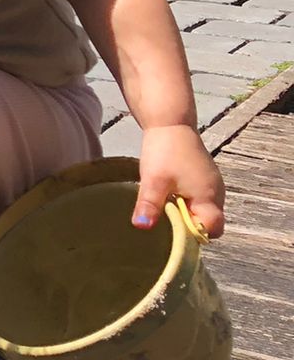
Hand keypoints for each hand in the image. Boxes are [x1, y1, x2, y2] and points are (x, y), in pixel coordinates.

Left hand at [134, 123, 224, 237]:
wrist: (171, 124)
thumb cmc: (165, 151)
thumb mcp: (153, 180)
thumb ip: (150, 205)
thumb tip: (142, 227)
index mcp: (209, 196)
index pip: (212, 229)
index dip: (194, 235)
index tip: (173, 233)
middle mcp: (216, 193)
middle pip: (210, 223)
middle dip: (189, 227)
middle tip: (166, 222)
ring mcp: (212, 185)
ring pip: (204, 211)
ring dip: (186, 215)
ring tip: (165, 209)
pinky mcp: (204, 179)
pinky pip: (200, 200)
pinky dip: (187, 204)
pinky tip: (169, 198)